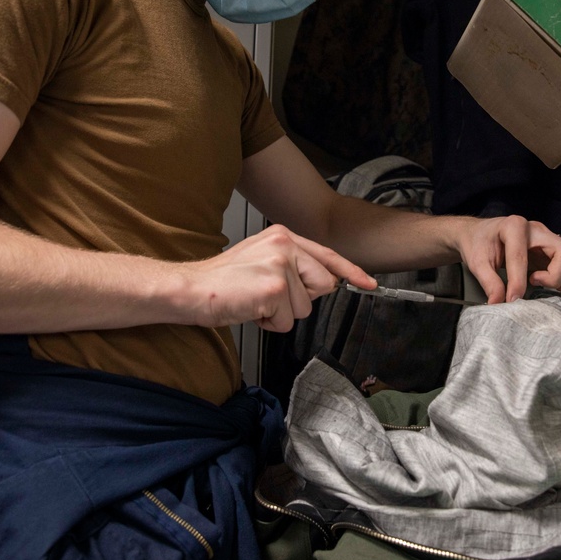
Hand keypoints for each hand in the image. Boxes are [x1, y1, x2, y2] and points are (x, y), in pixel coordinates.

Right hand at [183, 224, 376, 331]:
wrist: (191, 290)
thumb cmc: (222, 282)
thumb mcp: (261, 261)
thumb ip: (292, 266)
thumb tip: (323, 283)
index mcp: (283, 236)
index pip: (326, 255)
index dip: (350, 272)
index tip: (368, 283)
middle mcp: (284, 245)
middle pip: (323, 285)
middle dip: (299, 300)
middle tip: (268, 295)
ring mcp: (280, 264)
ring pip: (305, 307)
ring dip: (281, 314)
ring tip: (255, 301)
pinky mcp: (274, 287)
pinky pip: (288, 321)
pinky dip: (269, 323)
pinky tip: (251, 308)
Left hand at [457, 215, 560, 304]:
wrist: (479, 233)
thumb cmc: (478, 243)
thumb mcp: (476, 262)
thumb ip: (489, 282)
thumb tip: (498, 303)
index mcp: (514, 226)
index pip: (522, 257)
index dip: (518, 282)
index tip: (513, 299)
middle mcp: (537, 229)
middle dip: (555, 276)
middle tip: (535, 284)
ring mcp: (548, 237)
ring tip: (551, 287)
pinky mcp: (552, 247)